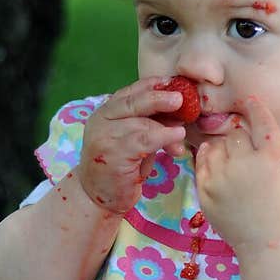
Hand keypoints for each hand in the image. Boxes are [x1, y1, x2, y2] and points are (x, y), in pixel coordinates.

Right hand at [76, 79, 186, 213]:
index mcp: (105, 112)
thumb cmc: (120, 168)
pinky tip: (176, 138)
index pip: (129, 92)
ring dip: (166, 126)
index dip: (151, 86)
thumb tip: (179, 117)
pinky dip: (164, 136)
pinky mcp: (114, 154)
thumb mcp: (134, 141)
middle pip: (134, 102)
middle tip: (181, 99)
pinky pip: (144, 140)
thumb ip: (149, 126)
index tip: (171, 83)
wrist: (98, 197)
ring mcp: (105, 136)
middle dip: (159, 98)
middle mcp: (101, 120)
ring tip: (182, 132)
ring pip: (142, 122)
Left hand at [194, 97, 279, 253]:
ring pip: (215, 146)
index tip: (250, 102)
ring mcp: (221, 178)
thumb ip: (268, 150)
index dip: (255, 108)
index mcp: (271, 158)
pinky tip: (218, 167)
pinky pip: (201, 163)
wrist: (269, 244)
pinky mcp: (205, 190)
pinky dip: (208, 161)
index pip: (261, 120)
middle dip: (239, 138)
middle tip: (244, 151)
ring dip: (222, 149)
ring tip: (230, 163)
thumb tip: (247, 130)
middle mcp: (244, 164)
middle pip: (234, 134)